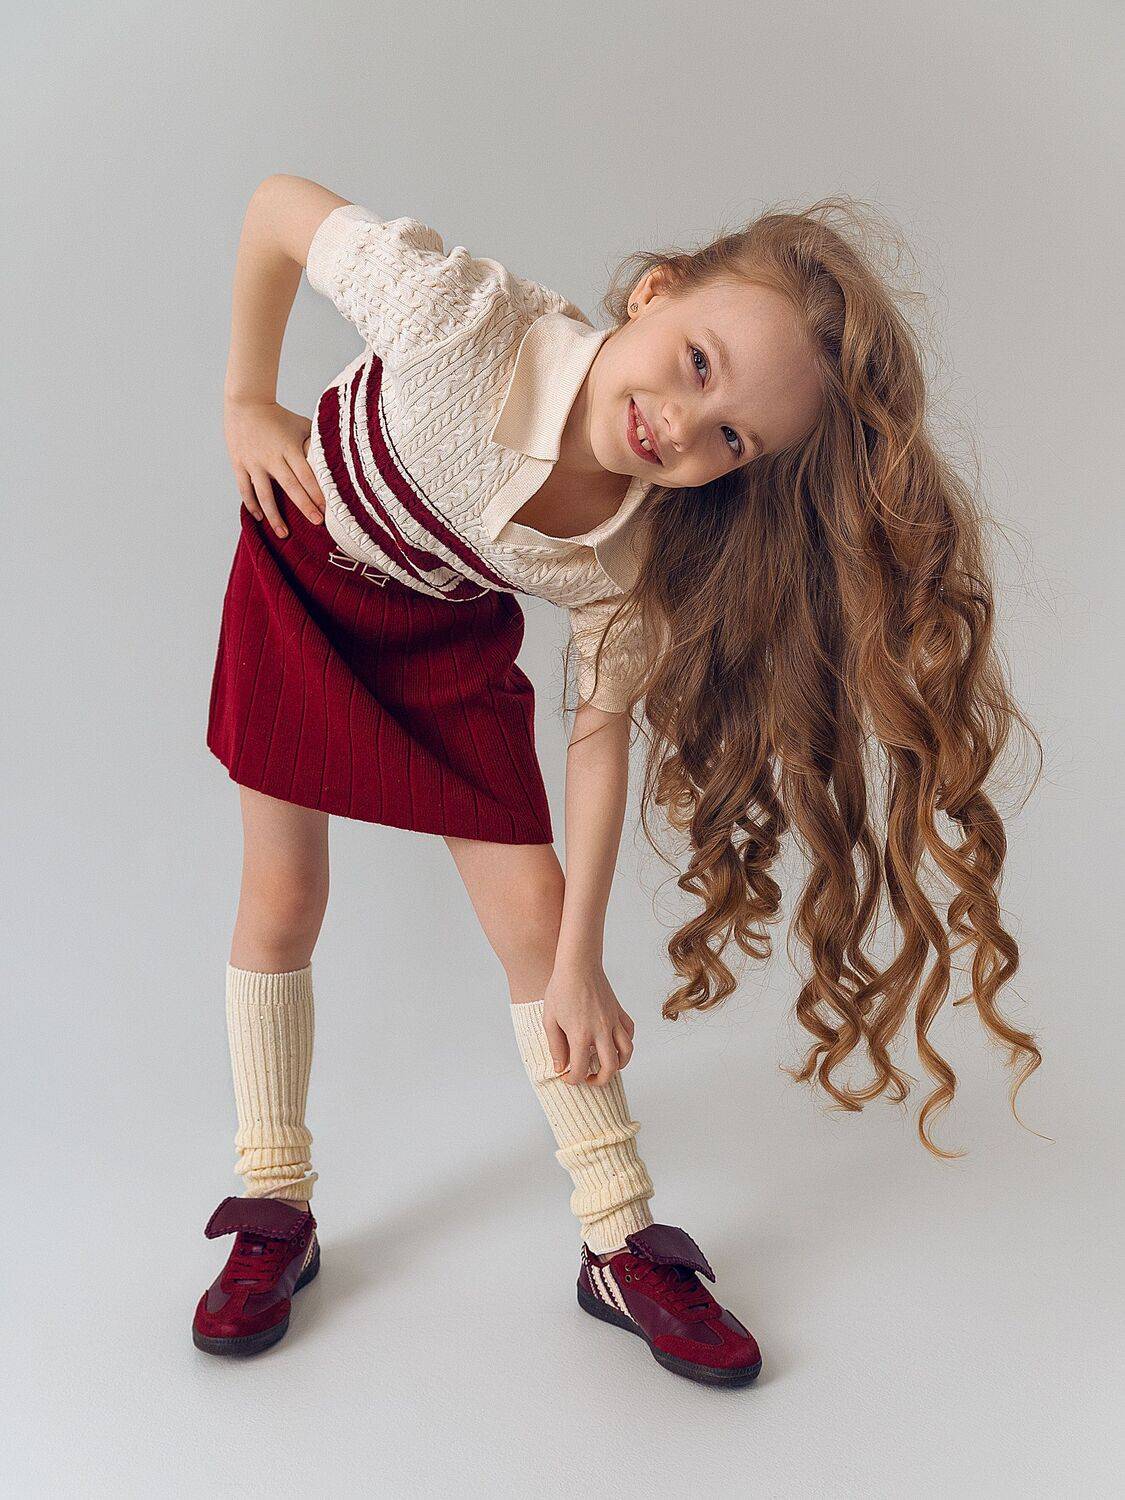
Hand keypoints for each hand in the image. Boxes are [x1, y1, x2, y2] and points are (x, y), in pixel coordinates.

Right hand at [223, 396, 325, 535]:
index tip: (327, 509)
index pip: (306, 475)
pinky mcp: (240, 463)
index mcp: (289, 447)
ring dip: (274, 515)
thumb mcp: (302, 425)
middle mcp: (271, 457)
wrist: (246, 402)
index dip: (317, 493)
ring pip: (264, 494)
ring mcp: (254, 462)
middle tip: (317, 523)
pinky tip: (260, 517)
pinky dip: (252, 504)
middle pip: (290, 486)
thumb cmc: (279, 416)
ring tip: (284, 533)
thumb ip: (316, 443)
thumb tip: (337, 459)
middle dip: (304, 506)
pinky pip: (245, 488)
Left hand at [542, 963, 635, 1086]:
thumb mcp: (549, 1019)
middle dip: (600, 1080)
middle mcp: (601, 1030)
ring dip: (618, 1065)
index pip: (580, 1069)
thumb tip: (560, 1068)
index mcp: (580, 1034)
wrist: (578, 964)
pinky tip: (614, 1043)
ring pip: (627, 1052)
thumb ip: (555, 1046)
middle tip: (589, 1079)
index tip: (567, 1077)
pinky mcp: (619, 1012)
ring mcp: (613, 1021)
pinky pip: (630, 1033)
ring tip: (606, 1065)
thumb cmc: (561, 989)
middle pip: (610, 1068)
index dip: (573, 1080)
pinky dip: (625, 1043)